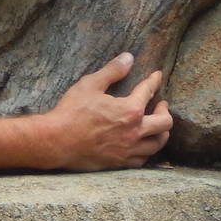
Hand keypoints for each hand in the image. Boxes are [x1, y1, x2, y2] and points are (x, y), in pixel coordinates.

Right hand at [44, 52, 172, 170]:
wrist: (56, 141)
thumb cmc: (71, 112)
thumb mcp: (90, 85)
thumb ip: (112, 71)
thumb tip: (128, 58)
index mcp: (130, 110)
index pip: (149, 91)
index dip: (154, 81)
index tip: (156, 76)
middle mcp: (134, 132)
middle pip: (164, 123)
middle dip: (165, 111)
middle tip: (161, 105)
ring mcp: (128, 150)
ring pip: (157, 143)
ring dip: (161, 133)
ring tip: (158, 127)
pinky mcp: (119, 163)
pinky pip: (142, 159)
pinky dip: (147, 150)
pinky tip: (144, 145)